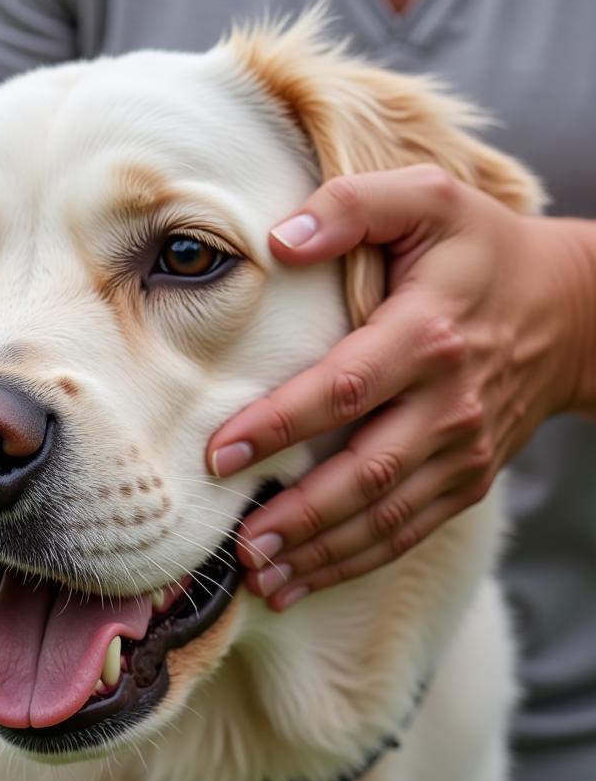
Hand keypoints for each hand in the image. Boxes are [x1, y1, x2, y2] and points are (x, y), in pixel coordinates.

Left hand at [207, 165, 583, 610]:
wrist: (572, 312)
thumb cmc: (478, 252)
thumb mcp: (427, 200)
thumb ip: (353, 207)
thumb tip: (278, 241)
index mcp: (426, 334)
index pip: (344, 389)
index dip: (280, 425)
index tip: (219, 455)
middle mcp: (447, 403)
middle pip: (365, 473)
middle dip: (298, 515)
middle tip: (238, 543)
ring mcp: (461, 450)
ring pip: (385, 518)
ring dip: (320, 555)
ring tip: (261, 578)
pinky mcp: (466, 480)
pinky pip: (407, 532)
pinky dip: (354, 563)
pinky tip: (303, 581)